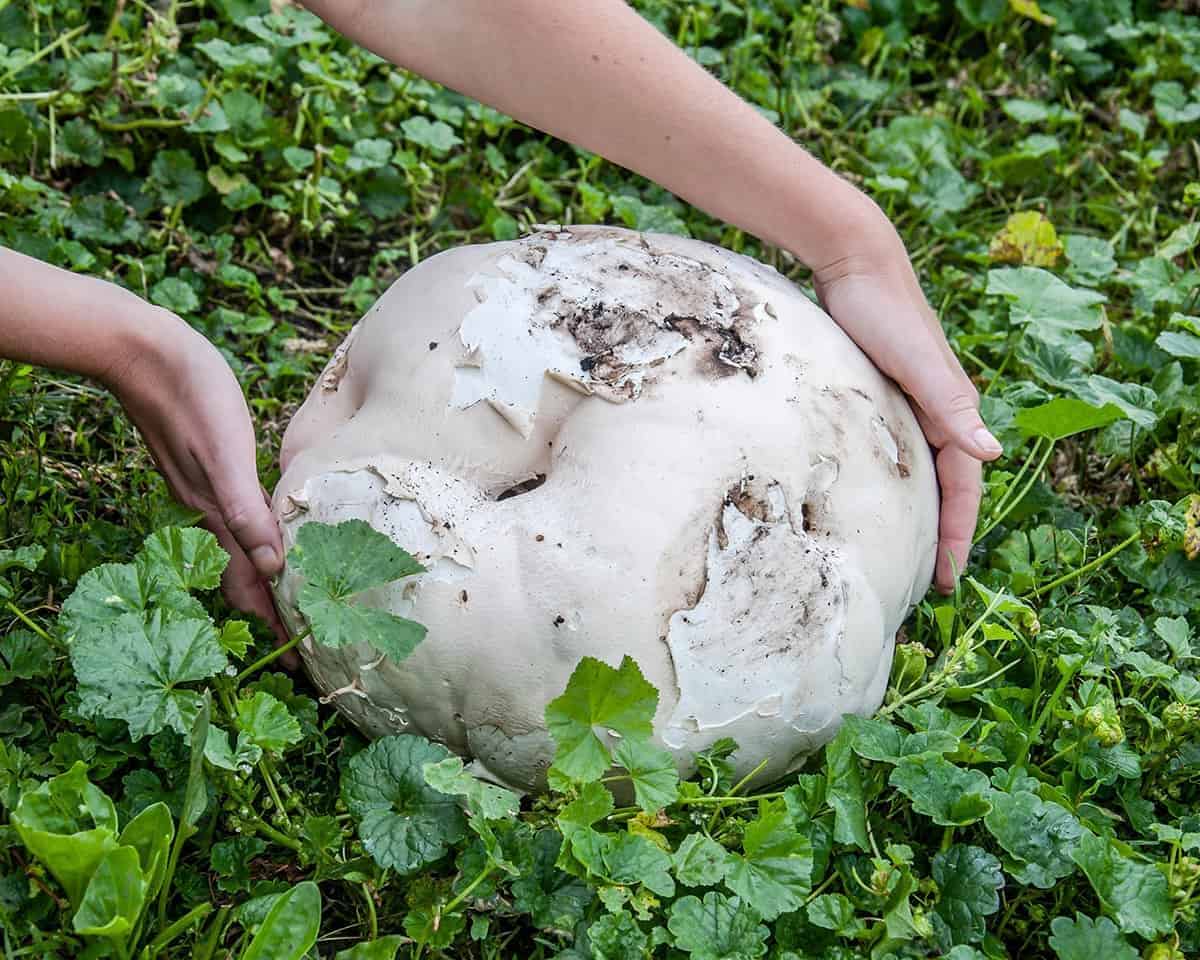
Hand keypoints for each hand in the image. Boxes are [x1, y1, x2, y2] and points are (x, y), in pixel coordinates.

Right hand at [103, 308, 291, 651]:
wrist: (145, 352)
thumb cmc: (191, 395)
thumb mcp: (224, 454)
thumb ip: (245, 511)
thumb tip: (271, 566)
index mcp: (217, 513)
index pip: (247, 585)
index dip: (271, 621)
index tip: (296, 659)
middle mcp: (210, 510)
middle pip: (244, 576)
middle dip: (272, 610)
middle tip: (303, 641)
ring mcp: (207, 490)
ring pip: (242, 550)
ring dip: (266, 578)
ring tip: (294, 598)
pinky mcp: (209, 467)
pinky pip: (241, 518)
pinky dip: (260, 538)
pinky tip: (273, 531)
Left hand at [811, 207, 1002, 592]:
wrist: (852, 259)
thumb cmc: (882, 311)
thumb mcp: (917, 361)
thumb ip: (951, 405)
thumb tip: (993, 456)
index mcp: (951, 410)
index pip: (963, 487)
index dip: (957, 533)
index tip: (947, 578)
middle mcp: (935, 410)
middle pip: (945, 485)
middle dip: (942, 533)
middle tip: (928, 580)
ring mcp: (908, 401)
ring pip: (920, 469)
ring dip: (919, 510)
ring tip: (904, 549)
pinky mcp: (879, 391)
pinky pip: (894, 449)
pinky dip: (893, 479)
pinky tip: (871, 493)